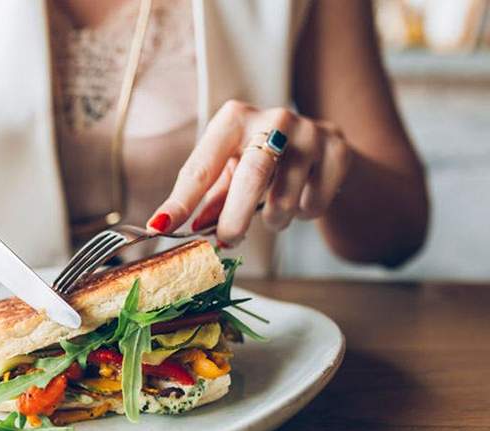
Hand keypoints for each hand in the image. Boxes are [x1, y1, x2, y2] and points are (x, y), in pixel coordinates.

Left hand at [147, 100, 351, 245]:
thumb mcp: (230, 171)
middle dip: (234, 217)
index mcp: (234, 119)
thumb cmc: (262, 161)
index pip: (202, 166)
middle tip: (225, 241)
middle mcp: (273, 118)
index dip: (181, 201)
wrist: (322, 146)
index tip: (161, 227)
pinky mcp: (338, 150)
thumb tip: (173, 227)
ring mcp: (310, 132)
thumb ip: (207, 198)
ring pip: (285, 198)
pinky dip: (303, 214)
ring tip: (273, 214)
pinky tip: (302, 198)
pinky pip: (313, 203)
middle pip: (252, 176)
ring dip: (273, 221)